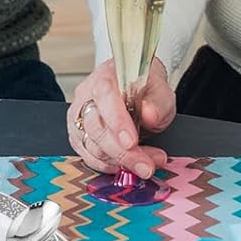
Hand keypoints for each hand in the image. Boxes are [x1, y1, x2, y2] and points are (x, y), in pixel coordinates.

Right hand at [67, 57, 174, 178]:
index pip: (105, 96)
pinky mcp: (78, 135)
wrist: (138, 89)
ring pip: (92, 146)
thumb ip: (158, 102)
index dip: (116, 121)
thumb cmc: (146, 88)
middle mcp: (87, 95)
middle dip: (123, 152)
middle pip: (96, 127)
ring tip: (147, 163)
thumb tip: (150, 115)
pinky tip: (128, 165)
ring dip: (121, 161)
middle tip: (147, 165)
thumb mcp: (161, 90)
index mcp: (107, 75)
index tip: (132, 142)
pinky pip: (89, 157)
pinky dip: (110, 165)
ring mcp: (79, 115)